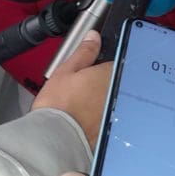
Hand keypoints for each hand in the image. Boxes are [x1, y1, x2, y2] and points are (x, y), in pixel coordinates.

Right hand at [32, 29, 111, 146]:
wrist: (55, 138)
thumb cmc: (57, 105)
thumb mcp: (66, 70)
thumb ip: (84, 52)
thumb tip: (94, 37)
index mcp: (108, 75)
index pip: (118, 61)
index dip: (105, 64)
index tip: (95, 68)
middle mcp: (117, 92)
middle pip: (119, 81)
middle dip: (107, 82)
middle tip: (86, 88)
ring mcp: (116, 111)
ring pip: (116, 98)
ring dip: (106, 99)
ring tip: (84, 105)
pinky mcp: (112, 127)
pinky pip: (112, 116)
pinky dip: (103, 115)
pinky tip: (88, 119)